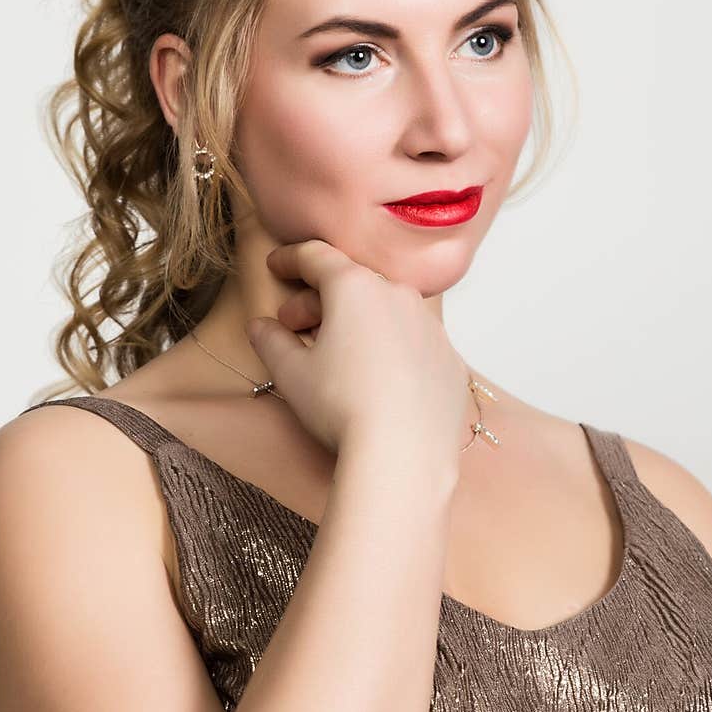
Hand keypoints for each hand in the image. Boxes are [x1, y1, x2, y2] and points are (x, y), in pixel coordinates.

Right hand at [244, 239, 469, 459]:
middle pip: (352, 284)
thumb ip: (271, 341)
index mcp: (355, 288)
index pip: (316, 257)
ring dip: (359, 322)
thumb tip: (261, 327)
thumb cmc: (341, 406)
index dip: (290, 259)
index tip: (276, 265)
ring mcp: (431, 327)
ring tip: (338, 354)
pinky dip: (392, 348)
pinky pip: (414, 342)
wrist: (404, 455)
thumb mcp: (291, 373)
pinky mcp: (450, 359)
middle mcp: (398, 295)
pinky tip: (378, 378)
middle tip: (295, 327)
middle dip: (319, 301)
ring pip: (387, 310)